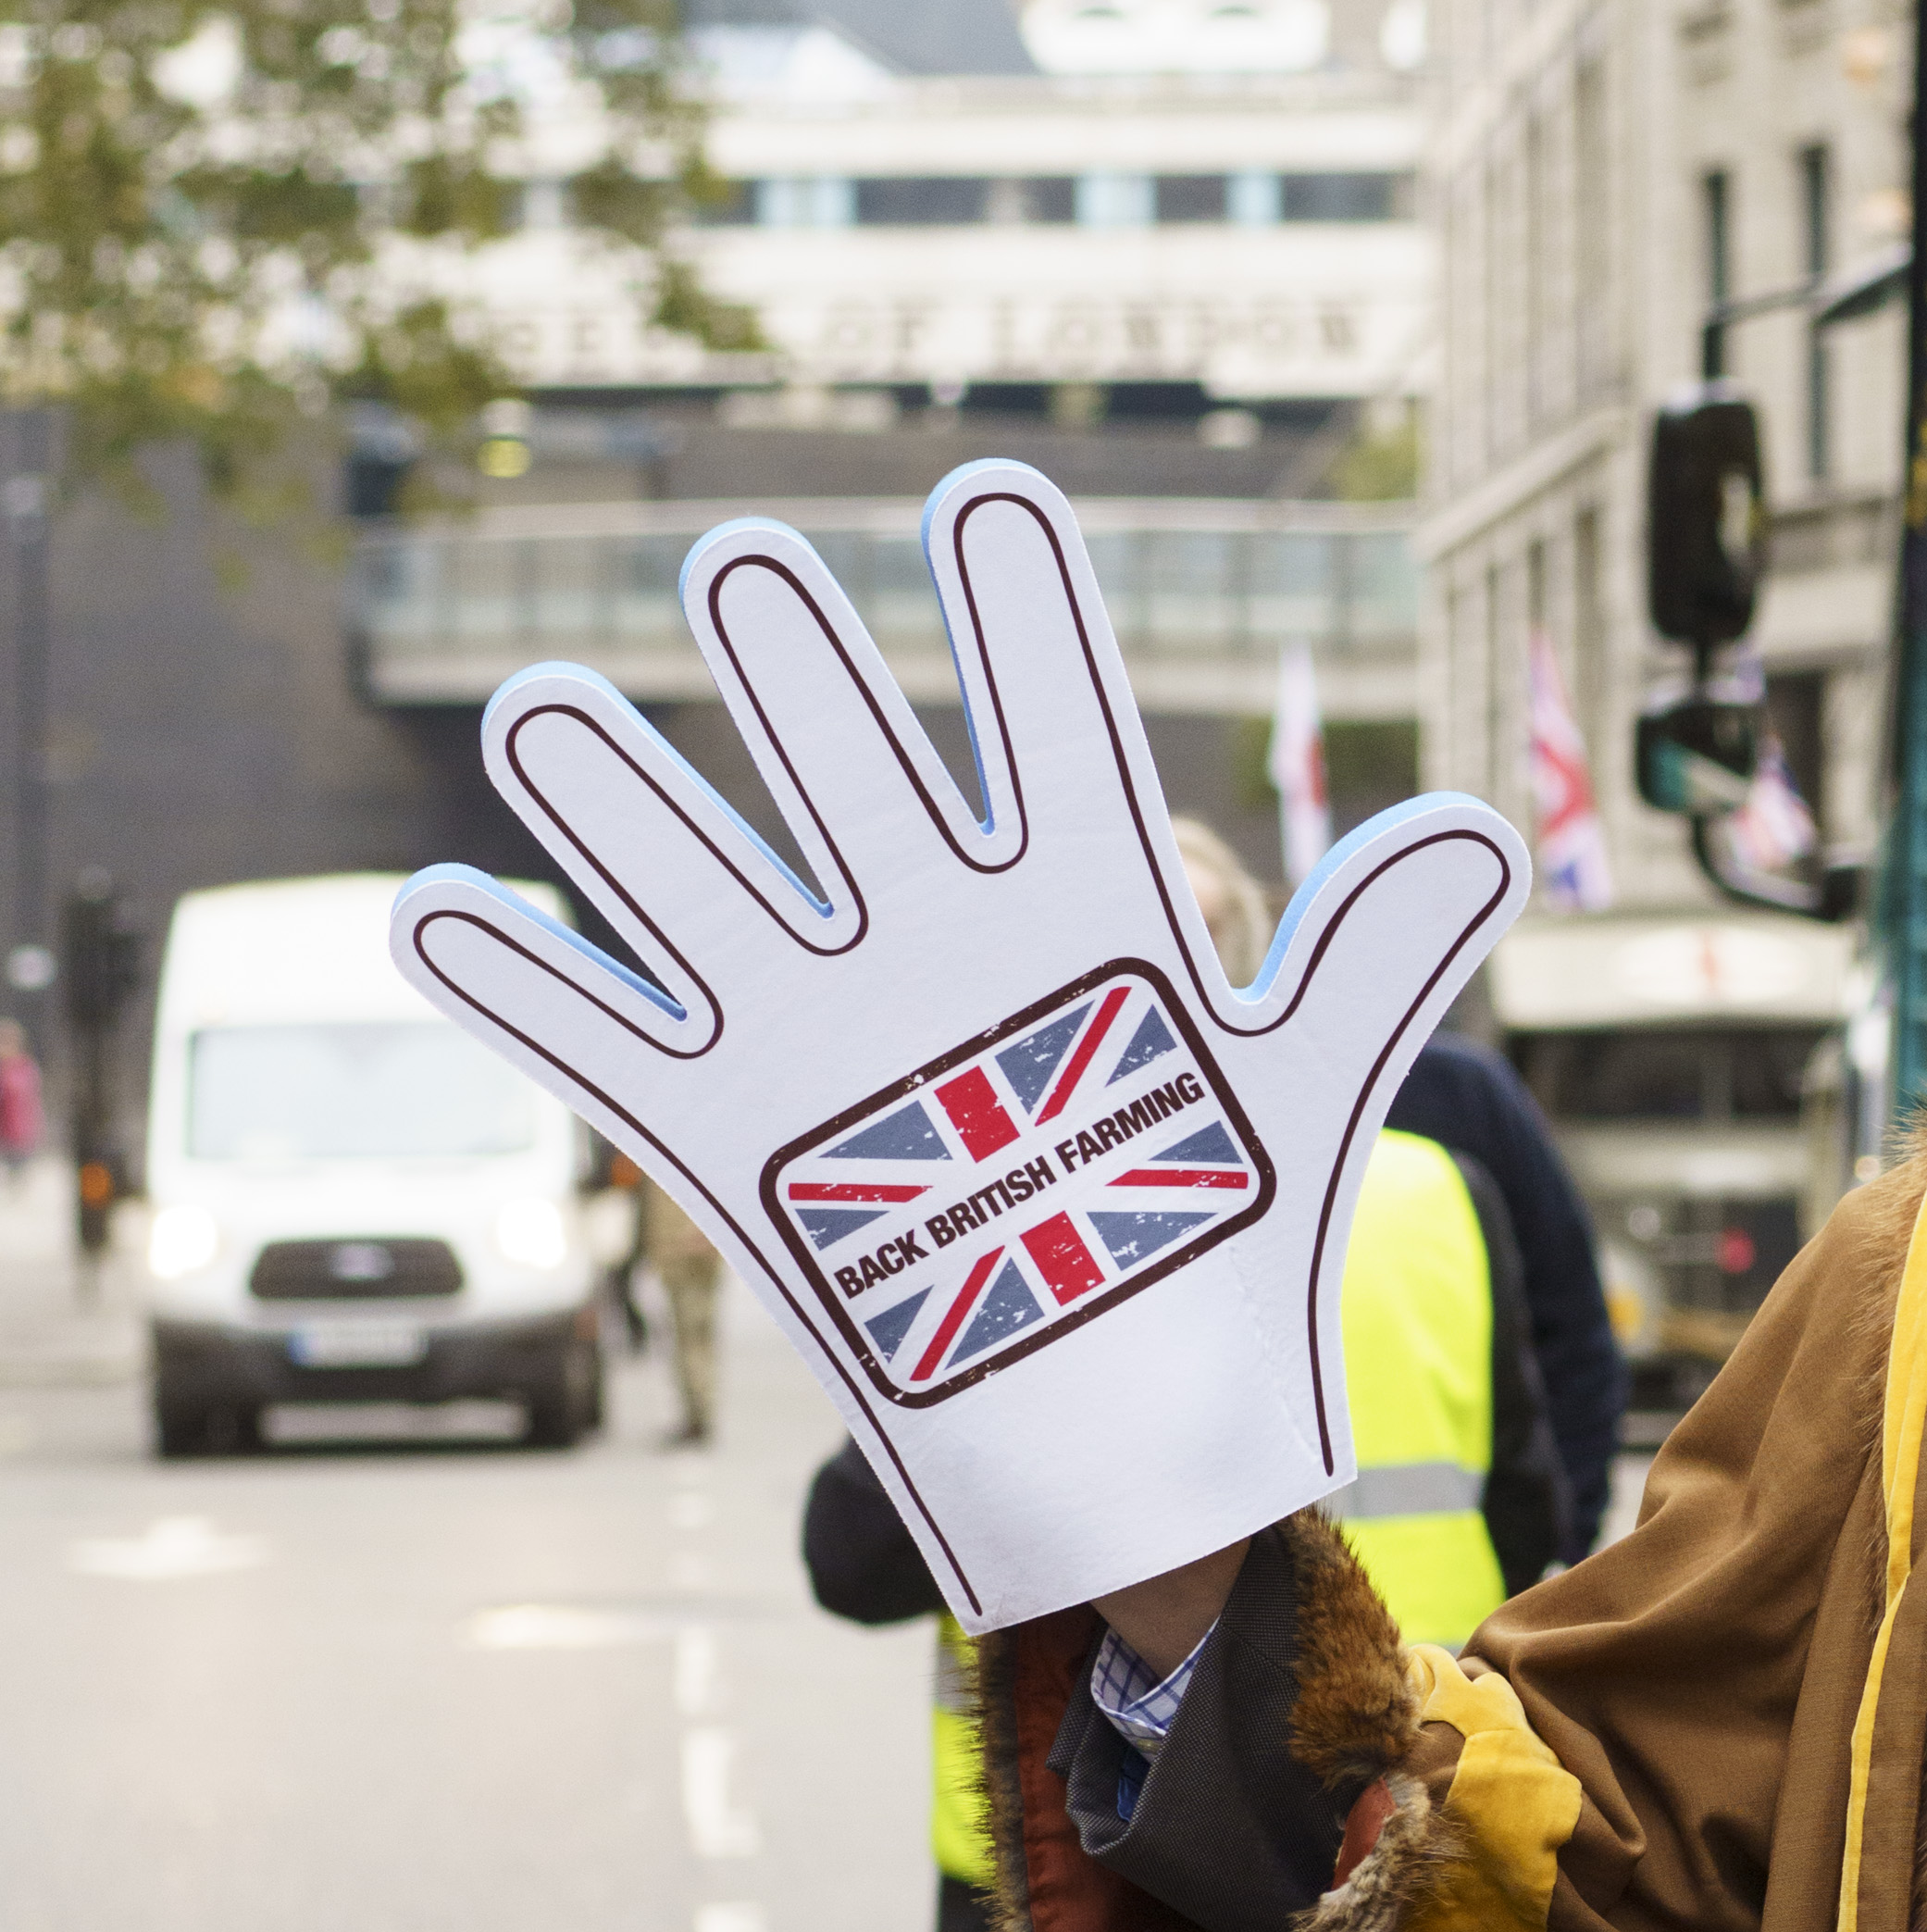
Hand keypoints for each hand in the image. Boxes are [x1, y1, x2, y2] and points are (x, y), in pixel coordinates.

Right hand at [391, 464, 1526, 1634]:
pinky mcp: (741, 1138)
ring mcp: (827, 1026)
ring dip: (619, 804)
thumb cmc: (1225, 1240)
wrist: (1139, 1429)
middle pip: (854, 777)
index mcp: (1082, 905)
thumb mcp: (1307, 1085)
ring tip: (543, 709)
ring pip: (705, 882)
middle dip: (800, 682)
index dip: (1018, 622)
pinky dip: (521, 990)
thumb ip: (1373, 953)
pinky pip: (612, 1046)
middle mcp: (937, 935)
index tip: (982, 501)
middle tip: (745, 565)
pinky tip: (438, 916)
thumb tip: (1482, 831)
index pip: (1054, 730)